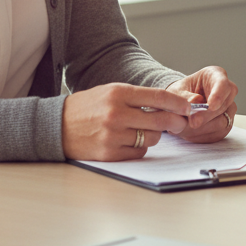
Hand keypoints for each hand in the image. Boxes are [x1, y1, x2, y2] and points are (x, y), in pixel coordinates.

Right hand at [62, 83, 191, 160]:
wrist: (55, 125)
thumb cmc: (88, 107)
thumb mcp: (112, 92)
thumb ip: (139, 97)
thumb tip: (170, 105)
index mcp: (119, 93)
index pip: (159, 97)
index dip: (178, 103)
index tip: (189, 106)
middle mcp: (117, 114)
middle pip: (160, 120)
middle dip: (176, 122)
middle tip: (181, 123)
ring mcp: (112, 135)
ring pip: (151, 138)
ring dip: (154, 135)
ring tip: (146, 130)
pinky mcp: (108, 153)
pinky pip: (138, 153)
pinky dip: (140, 148)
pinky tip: (131, 141)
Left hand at [166, 66, 237, 142]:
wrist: (178, 106)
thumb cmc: (179, 94)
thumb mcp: (176, 92)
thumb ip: (185, 97)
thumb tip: (197, 102)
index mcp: (215, 75)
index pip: (223, 84)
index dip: (218, 95)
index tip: (211, 106)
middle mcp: (226, 91)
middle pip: (224, 105)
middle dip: (207, 116)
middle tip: (192, 122)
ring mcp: (228, 108)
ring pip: (222, 122)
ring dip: (202, 128)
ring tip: (184, 128)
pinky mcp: (225, 124)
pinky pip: (217, 134)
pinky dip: (202, 136)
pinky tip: (190, 132)